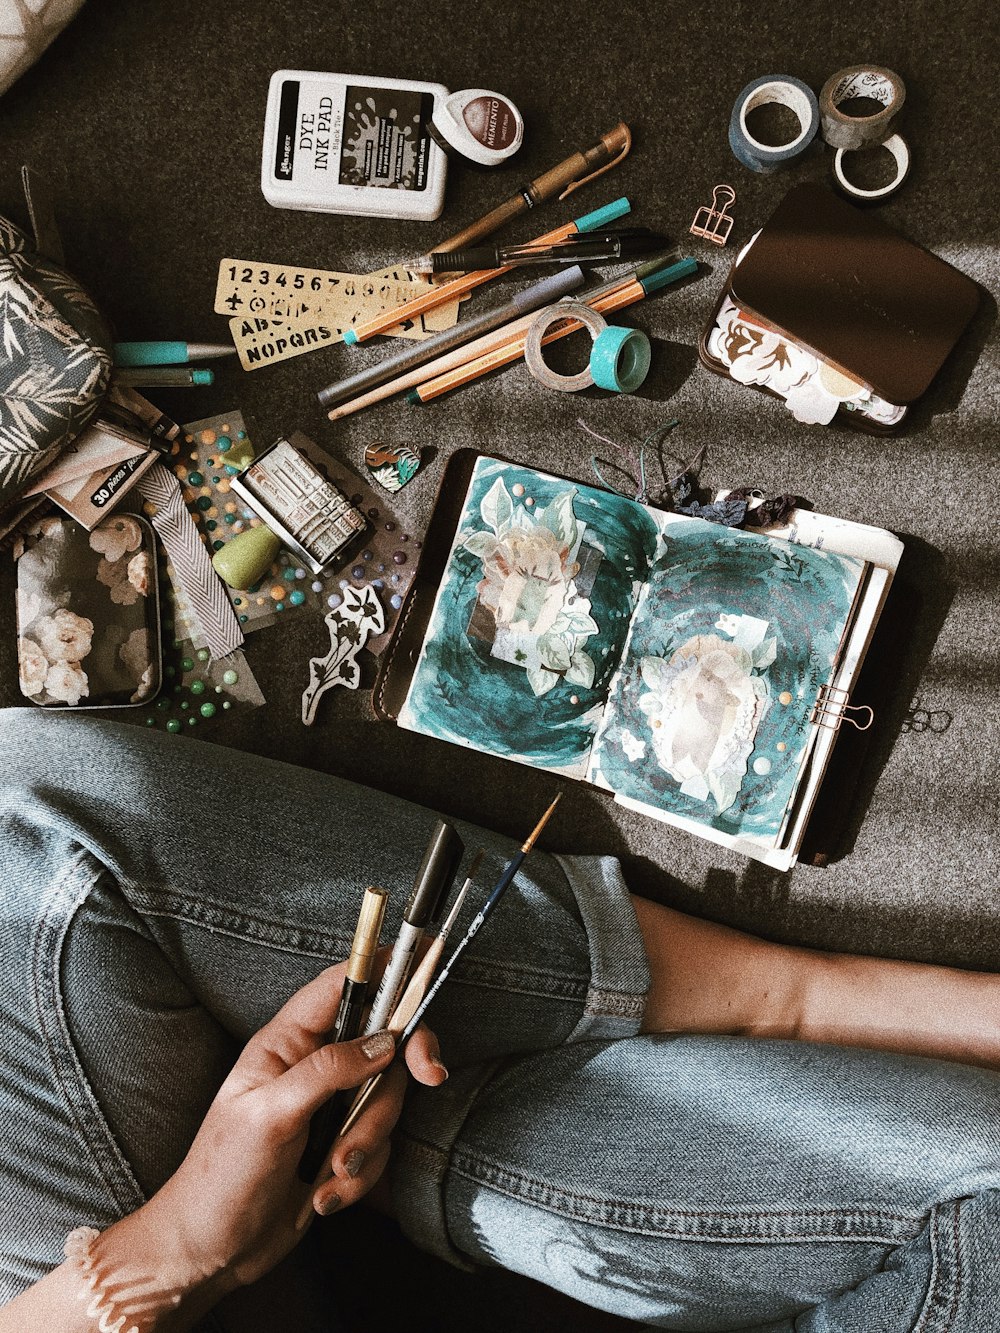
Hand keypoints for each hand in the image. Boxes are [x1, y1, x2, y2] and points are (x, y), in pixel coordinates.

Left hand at [138, 960, 446, 1297]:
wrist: (210, 1251)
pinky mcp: (341, 1145)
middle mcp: (312, 1066)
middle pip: (383, 1044)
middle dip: (397, 1075)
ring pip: (386, 1101)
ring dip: (366, 1143)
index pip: (342, 985)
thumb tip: (385, 1042)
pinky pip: (380, 1146)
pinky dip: (359, 1174)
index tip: (429, 963)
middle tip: (429, 1076)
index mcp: (286, 1041)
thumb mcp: (270, 1115)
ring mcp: (329, 1106)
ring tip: (328, 1173)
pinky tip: (323, 1195)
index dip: (387, 967)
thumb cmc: (221, 1177)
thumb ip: (328, 1071)